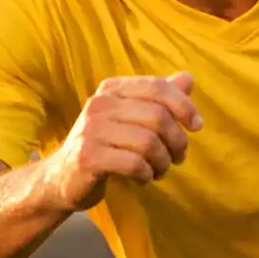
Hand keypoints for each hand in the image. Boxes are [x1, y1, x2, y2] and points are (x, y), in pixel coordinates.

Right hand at [43, 72, 202, 211]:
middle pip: (158, 117)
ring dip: (163, 162)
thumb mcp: (130, 118)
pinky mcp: (88, 156)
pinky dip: (146, 174)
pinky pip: (134, 163)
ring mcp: (92, 130)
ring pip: (148, 142)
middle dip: (177, 141)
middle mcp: (100, 104)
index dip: (184, 105)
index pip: (158, 87)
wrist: (61, 178)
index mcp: (113, 89)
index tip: (196, 126)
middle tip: (178, 157)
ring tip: (160, 170)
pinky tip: (142, 178)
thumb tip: (187, 78)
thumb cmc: (103, 146)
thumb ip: (158, 98)